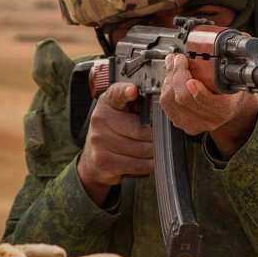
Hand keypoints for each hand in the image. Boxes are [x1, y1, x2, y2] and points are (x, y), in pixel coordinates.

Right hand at [77, 82, 153, 205]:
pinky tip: (150, 162)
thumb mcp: (122, 112)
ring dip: (155, 152)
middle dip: (156, 136)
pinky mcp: (103, 161)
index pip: (117, 93)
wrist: (93, 158)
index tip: (133, 91)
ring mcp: (99, 141)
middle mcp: (100, 119)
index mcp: (108, 102)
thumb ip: (138, 104)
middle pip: (140, 130)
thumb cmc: (115, 130)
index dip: (126, 91)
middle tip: (164, 138)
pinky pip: (136, 164)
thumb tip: (165, 108)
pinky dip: (148, 165)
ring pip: (141, 149)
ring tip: (158, 150)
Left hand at [160, 53, 257, 158]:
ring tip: (174, 63)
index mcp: (226, 109)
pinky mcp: (180, 122)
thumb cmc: (234, 94)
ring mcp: (193, 123)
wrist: (230, 111)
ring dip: (169, 78)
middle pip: (183, 99)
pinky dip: (165, 86)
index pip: (207, 102)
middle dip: (177, 74)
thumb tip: (240, 39)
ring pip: (170, 101)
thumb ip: (237, 59)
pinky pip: (165, 104)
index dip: (196, 90)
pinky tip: (170, 76)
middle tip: (179, 58)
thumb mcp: (240, 77)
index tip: (190, 74)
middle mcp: (208, 119)